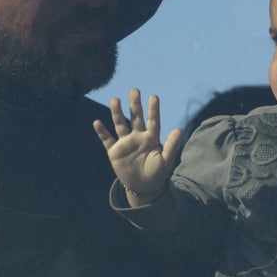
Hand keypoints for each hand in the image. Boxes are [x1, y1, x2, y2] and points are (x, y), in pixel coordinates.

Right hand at [93, 88, 182, 205]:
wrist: (143, 187)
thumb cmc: (157, 173)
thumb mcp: (166, 160)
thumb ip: (171, 145)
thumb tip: (180, 129)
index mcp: (152, 138)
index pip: (153, 120)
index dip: (153, 109)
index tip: (153, 97)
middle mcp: (138, 137)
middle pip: (136, 117)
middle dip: (135, 104)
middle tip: (134, 90)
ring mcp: (126, 143)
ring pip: (121, 124)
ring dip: (117, 113)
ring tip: (115, 99)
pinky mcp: (115, 152)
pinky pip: (107, 140)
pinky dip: (102, 132)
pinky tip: (97, 122)